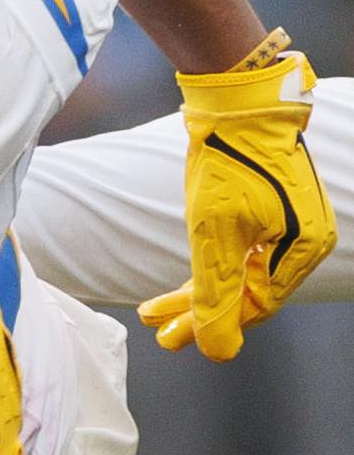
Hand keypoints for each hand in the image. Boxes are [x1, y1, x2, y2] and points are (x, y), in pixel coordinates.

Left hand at [140, 39, 335, 360]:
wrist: (235, 104)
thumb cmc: (229, 163)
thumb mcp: (215, 232)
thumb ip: (215, 293)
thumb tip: (217, 350)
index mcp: (303, 248)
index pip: (256, 304)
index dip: (213, 325)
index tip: (172, 339)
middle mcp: (302, 241)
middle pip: (245, 292)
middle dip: (198, 313)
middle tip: (158, 333)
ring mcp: (287, 226)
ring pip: (237, 273)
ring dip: (195, 294)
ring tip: (152, 313)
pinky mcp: (267, 212)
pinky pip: (238, 252)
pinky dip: (207, 267)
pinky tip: (179, 285)